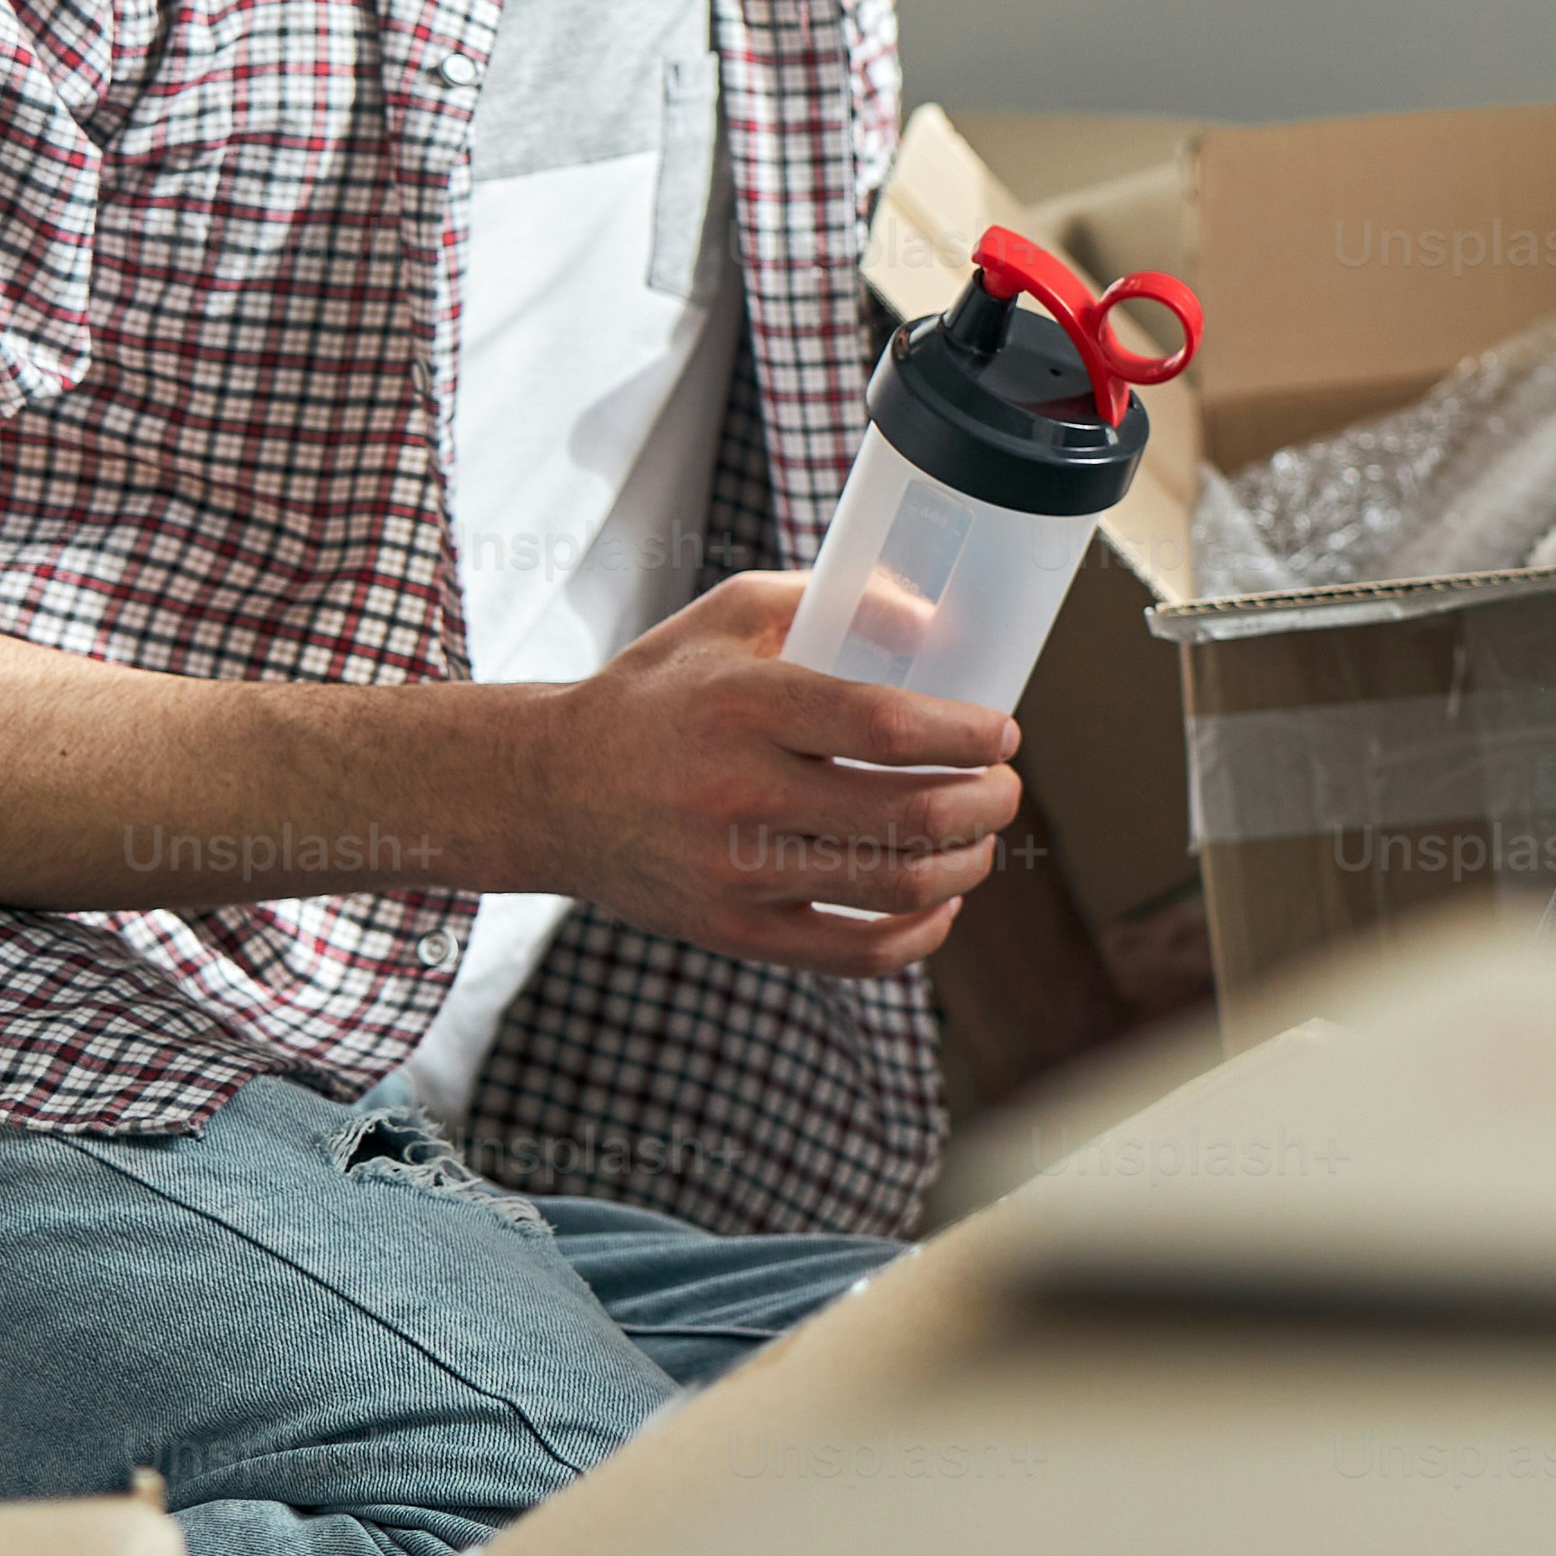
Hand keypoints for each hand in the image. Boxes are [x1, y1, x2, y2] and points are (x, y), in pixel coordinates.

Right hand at [524, 574, 1023, 968]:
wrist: (550, 789)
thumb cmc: (656, 694)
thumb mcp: (727, 618)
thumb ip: (827, 602)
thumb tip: (935, 621)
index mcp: (746, 707)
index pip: (890, 726)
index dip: (970, 734)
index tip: (1002, 732)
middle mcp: (741, 794)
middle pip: (912, 814)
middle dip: (990, 801)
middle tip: (1005, 786)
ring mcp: (737, 873)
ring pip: (898, 886)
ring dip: (968, 863)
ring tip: (979, 837)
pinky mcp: (734, 932)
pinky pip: (857, 954)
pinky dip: (921, 933)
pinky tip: (940, 901)